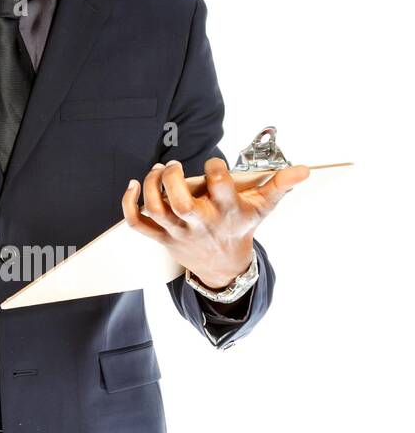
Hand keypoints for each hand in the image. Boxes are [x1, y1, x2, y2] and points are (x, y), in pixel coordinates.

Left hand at [121, 156, 309, 288]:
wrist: (224, 266)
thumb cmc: (241, 227)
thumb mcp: (262, 208)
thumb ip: (280, 186)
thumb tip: (304, 169)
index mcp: (225, 212)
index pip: (219, 185)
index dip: (215, 168)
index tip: (214, 166)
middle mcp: (199, 222)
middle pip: (179, 202)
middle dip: (172, 178)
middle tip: (175, 166)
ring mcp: (177, 230)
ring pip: (156, 209)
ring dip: (150, 185)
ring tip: (159, 170)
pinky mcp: (161, 235)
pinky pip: (136, 223)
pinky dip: (128, 204)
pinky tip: (133, 185)